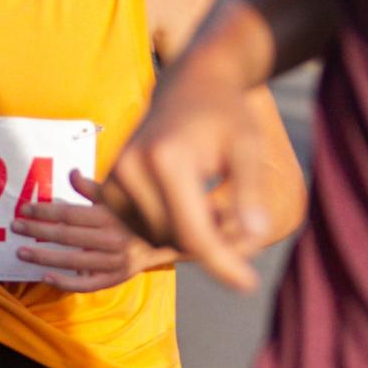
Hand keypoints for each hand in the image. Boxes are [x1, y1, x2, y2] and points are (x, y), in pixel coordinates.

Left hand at [10, 170, 178, 290]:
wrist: (168, 239)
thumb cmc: (134, 214)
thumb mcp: (116, 197)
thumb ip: (91, 188)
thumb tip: (71, 173)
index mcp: (109, 215)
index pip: (69, 213)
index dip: (44, 210)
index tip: (23, 209)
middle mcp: (111, 238)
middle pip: (67, 235)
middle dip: (37, 230)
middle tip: (14, 227)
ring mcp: (114, 261)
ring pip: (72, 261)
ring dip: (44, 256)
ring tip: (21, 251)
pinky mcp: (116, 278)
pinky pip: (88, 284)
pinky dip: (66, 283)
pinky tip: (45, 277)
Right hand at [100, 78, 269, 291]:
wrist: (190, 82)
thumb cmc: (225, 113)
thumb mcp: (247, 148)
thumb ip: (251, 194)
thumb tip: (256, 237)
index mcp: (166, 159)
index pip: (193, 231)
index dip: (223, 263)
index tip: (248, 285)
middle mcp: (132, 169)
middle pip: (175, 239)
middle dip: (212, 243)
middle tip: (245, 224)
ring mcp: (116, 178)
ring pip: (157, 238)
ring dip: (191, 235)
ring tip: (219, 205)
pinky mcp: (111, 186)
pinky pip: (143, 228)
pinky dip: (172, 227)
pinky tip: (193, 202)